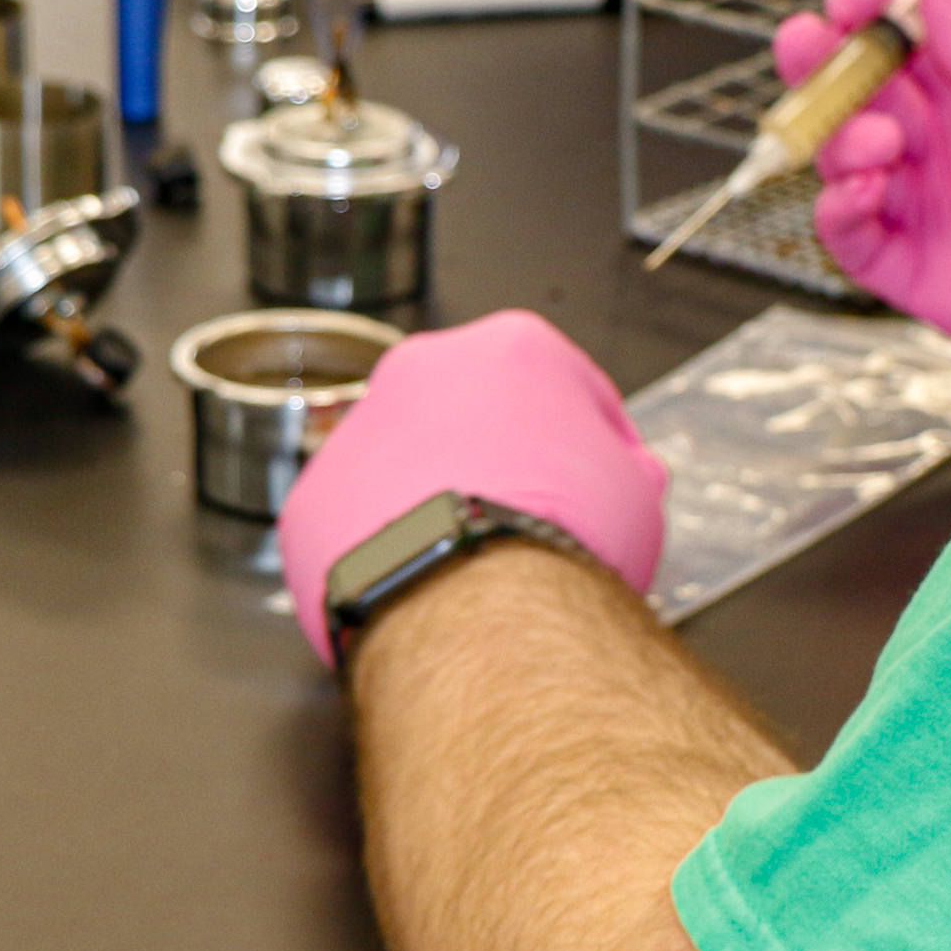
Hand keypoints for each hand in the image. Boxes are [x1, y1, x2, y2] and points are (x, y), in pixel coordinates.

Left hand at [276, 309, 667, 660]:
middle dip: (503, 459)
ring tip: (476, 558)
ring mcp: (359, 430)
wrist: (475, 602)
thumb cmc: (559, 537)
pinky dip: (388, 546)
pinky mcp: (313, 500)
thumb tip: (625, 478)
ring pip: (406, 464)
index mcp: (512, 347)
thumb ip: (624, 469)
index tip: (599, 478)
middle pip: (474, 414)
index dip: (593, 442)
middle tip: (534, 517)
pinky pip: (358, 522)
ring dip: (438, 498)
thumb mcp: (638, 495)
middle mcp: (425, 370)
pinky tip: (426, 579)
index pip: (566, 386)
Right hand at [771, 0, 950, 389]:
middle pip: (859, 92)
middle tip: (811, 44)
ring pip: (846, 159)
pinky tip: (862, 192)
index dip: (869, 10)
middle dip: (823, 62)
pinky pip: (855, 240)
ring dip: (840, 139)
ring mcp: (933, 207)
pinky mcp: (923, 273)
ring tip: (882, 140)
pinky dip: (838, 212)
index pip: (906, 38)